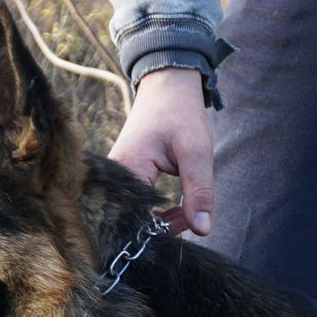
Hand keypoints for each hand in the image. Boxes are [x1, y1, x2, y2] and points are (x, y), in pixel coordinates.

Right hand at [108, 67, 214, 235]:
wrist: (167, 86)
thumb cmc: (181, 113)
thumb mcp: (196, 153)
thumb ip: (199, 192)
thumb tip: (202, 230)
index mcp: (128, 168)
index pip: (138, 219)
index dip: (164, 229)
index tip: (190, 222)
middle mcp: (114, 176)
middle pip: (133, 221)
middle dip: (164, 226)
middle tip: (192, 215)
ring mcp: (116, 177)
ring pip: (135, 214)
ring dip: (162, 219)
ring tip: (187, 210)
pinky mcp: (123, 177)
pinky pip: (135, 205)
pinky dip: (156, 210)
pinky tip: (177, 207)